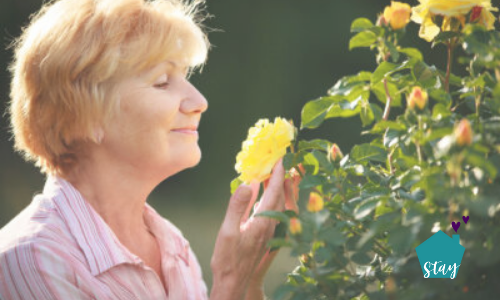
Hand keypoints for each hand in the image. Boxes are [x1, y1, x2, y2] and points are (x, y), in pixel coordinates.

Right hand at [210, 158, 289, 299]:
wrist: (233, 282)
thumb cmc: (228, 259)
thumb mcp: (227, 231)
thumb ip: (237, 206)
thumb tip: (247, 184)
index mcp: (262, 222)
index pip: (274, 192)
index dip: (277, 174)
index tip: (280, 158)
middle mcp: (269, 225)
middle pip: (278, 195)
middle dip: (278, 177)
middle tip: (276, 160)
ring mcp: (267, 230)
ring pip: (273, 203)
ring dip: (272, 187)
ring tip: (267, 171)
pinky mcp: (261, 234)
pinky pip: (267, 210)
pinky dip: (264, 197)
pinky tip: (256, 191)